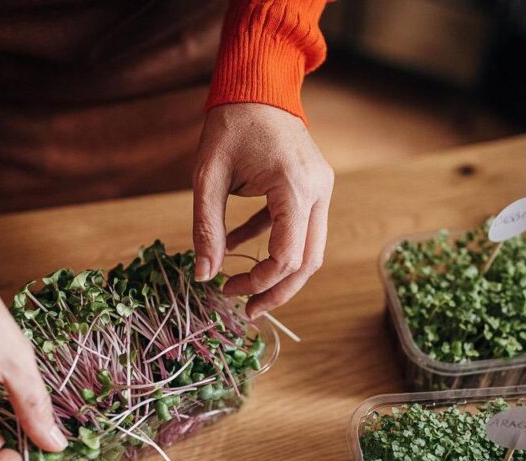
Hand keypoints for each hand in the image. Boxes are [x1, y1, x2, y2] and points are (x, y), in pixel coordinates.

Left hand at [192, 103, 333, 317]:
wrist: (258, 83)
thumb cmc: (229, 123)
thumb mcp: (207, 176)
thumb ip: (206, 228)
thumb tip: (204, 276)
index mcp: (294, 186)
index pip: (287, 255)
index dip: (260, 281)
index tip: (227, 290)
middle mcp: (318, 190)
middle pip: (309, 261)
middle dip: (278, 291)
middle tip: (247, 311)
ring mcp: (322, 189)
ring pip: (311, 250)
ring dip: (280, 275)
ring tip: (245, 291)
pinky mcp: (315, 187)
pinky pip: (300, 229)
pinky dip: (273, 244)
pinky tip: (237, 249)